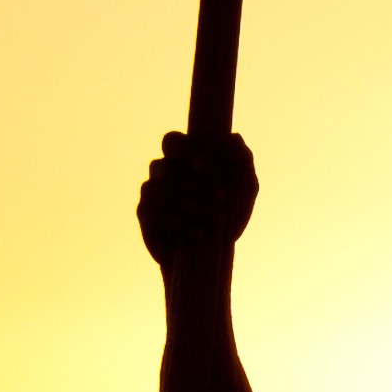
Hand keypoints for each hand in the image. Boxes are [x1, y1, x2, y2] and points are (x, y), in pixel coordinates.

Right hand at [139, 129, 257, 269]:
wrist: (215, 255)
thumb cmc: (230, 215)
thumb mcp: (245, 190)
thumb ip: (243, 162)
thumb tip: (234, 136)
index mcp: (185, 160)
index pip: (172, 141)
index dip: (180, 147)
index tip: (202, 166)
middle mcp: (164, 173)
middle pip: (161, 165)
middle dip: (189, 183)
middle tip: (220, 198)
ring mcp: (151, 193)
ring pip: (158, 190)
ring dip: (191, 206)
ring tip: (217, 222)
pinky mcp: (145, 216)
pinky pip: (153, 212)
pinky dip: (180, 224)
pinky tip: (200, 234)